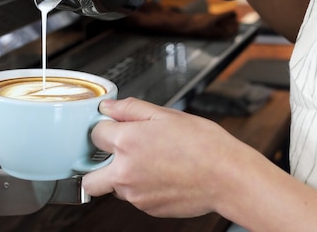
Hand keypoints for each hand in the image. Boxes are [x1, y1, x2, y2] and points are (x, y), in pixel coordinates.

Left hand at [82, 97, 249, 217]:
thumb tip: (109, 107)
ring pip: (114, 188)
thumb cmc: (204, 145)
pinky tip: (162, 175)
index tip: (115, 127)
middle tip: (114, 155)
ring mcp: (135, 194)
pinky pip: (135, 198)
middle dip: (95, 166)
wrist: (227, 177)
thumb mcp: (167, 115)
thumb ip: (132, 109)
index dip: (105, 128)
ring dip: (122, 176)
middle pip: (88, 177)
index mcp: (127, 142)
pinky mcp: (148, 208)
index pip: (94, 135)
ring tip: (150, 163)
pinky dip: (142, 188)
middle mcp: (125, 172)